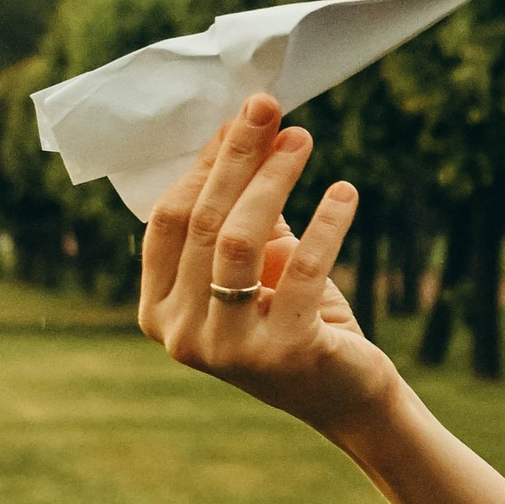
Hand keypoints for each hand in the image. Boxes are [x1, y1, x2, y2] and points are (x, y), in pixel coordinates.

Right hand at [137, 96, 398, 439]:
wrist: (346, 395)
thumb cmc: (297, 316)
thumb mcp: (260, 261)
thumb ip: (244, 206)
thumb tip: (247, 125)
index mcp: (159, 309)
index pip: (169, 220)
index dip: (204, 163)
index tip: (240, 118)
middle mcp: (181, 335)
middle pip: (203, 222)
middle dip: (238, 157)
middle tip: (269, 108)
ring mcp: (229, 350)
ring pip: (239, 241)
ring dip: (273, 179)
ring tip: (302, 139)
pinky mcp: (285, 354)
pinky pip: (304, 271)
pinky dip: (326, 224)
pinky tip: (344, 192)